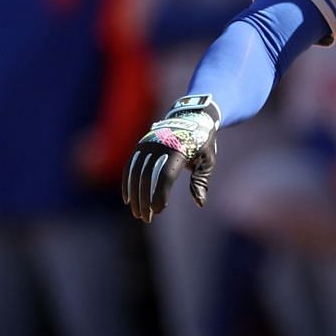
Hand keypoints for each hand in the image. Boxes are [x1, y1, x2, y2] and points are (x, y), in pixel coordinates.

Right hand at [123, 95, 219, 223]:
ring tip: (138, 213)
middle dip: (145, 200)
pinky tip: (128, 199)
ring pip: (136, 173)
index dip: (159, 194)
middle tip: (146, 218)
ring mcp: (147, 144)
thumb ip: (201, 181)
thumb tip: (200, 203)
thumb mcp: (208, 160)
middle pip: (147, 177)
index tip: (158, 211)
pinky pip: (130, 166)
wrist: (190, 117)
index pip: (165, 175)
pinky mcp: (140, 145)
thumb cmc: (202, 143)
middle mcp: (159, 145)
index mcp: (179, 148)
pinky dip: (128, 183)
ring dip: (135, 195)